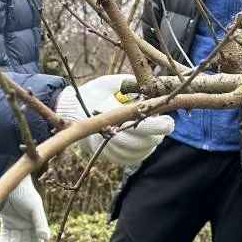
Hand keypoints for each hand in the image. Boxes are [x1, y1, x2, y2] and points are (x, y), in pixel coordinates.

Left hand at [0, 176, 49, 241]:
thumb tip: (46, 238)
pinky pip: (5, 236)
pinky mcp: (5, 222)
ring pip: (15, 241)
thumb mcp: (35, 207)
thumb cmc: (26, 193)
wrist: (11, 182)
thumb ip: (40, 222)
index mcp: (36, 222)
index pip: (37, 240)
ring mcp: (15, 224)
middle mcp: (26, 225)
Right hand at [55, 75, 174, 167]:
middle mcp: (106, 131)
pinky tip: (146, 142)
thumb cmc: (94, 93)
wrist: (72, 112)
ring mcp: (106, 145)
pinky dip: (141, 152)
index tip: (169, 121)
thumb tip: (151, 83)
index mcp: (108, 112)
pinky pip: (129, 158)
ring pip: (136, 151)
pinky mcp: (107, 154)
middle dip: (156, 134)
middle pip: (140, 141)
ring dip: (150, 143)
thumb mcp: (108, 82)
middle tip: (166, 124)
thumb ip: (127, 83)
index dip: (157, 125)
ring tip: (155, 131)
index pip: (138, 124)